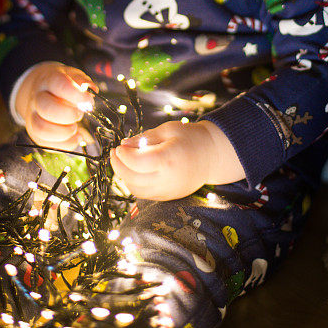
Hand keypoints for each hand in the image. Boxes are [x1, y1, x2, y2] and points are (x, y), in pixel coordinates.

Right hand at [14, 62, 96, 149]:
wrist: (41, 91)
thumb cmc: (62, 85)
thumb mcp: (73, 76)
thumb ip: (82, 81)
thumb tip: (91, 89)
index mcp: (48, 81)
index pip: (58, 85)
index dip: (75, 94)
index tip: (88, 101)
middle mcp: (37, 98)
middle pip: (46, 108)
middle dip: (69, 115)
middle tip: (80, 114)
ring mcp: (33, 117)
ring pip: (41, 128)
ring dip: (64, 132)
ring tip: (76, 127)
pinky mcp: (36, 133)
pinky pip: (45, 144)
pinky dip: (65, 144)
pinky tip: (76, 137)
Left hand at [110, 120, 243, 200]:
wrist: (213, 156)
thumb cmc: (191, 138)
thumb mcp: (168, 130)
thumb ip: (144, 138)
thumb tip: (123, 145)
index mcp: (169, 159)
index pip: (137, 163)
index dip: (123, 155)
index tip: (119, 147)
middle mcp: (168, 180)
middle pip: (133, 179)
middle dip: (118, 167)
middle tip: (114, 154)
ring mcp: (169, 191)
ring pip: (136, 190)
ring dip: (124, 177)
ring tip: (122, 162)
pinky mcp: (169, 197)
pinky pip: (145, 194)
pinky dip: (134, 184)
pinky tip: (133, 171)